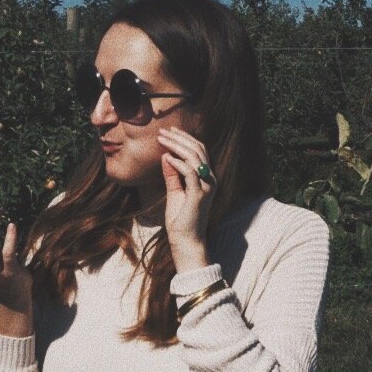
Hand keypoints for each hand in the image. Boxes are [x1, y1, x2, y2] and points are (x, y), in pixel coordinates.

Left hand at [157, 128, 213, 270]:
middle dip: (180, 138)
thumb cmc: (180, 219)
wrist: (186, 241)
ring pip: (195, 157)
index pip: (199, 151)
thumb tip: (165, 156)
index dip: (185, 138)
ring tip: (162, 140)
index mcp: (206, 178)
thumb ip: (172, 175)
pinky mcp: (199, 194)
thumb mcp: (174, 192)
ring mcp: (206, 186)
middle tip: (163, 131)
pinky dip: (178, 163)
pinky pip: (190, 172)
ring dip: (177, 146)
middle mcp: (210, 179)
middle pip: (198, 150)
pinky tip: (166, 158)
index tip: (169, 131)